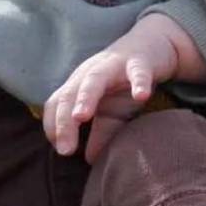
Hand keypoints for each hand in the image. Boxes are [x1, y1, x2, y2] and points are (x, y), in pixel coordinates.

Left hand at [43, 16, 183, 162]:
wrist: (152, 45)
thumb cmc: (125, 81)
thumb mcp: (112, 110)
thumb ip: (100, 133)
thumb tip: (90, 160)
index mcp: (78, 84)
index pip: (56, 105)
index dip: (54, 127)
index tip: (63, 150)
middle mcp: (90, 73)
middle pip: (68, 94)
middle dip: (63, 121)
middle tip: (65, 150)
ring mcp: (114, 65)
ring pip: (94, 80)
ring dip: (85, 98)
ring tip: (81, 116)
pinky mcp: (139, 62)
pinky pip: (138, 72)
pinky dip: (139, 82)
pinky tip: (141, 95)